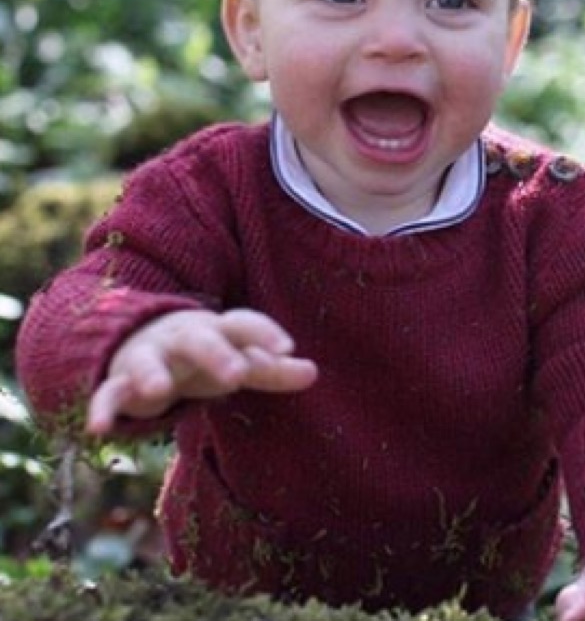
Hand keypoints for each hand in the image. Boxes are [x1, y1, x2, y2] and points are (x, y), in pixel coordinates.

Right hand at [87, 308, 317, 433]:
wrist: (138, 340)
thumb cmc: (201, 356)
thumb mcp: (236, 359)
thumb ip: (272, 369)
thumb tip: (315, 373)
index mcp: (217, 330)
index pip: (243, 324)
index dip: (265, 333)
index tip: (288, 348)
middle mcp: (183, 339)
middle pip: (201, 340)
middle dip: (217, 354)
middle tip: (238, 374)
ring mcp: (149, 357)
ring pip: (148, 362)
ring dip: (152, 374)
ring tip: (160, 391)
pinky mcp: (119, 382)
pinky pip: (108, 393)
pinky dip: (102, 409)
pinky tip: (99, 430)